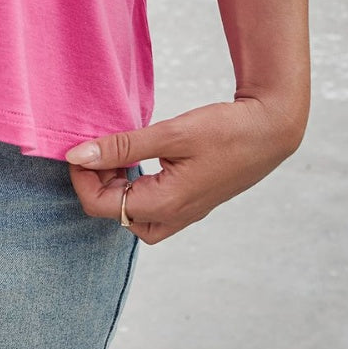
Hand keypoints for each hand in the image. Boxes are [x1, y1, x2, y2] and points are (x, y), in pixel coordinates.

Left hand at [64, 94, 306, 244]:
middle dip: (95, 183)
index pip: (101, 206)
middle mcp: (172, 218)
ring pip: (130, 215)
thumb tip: (78, 155)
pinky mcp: (189, 204)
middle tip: (99, 147)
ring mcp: (183, 214)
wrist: (269, 132)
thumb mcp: (170, 134)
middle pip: (113, 214)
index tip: (80, 147)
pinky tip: (135, 160)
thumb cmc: (224, 131)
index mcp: (164, 205)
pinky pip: (149, 207)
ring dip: (114, 186)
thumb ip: (122, 147)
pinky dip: (133, 186)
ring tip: (115, 152)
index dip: (82, 177)